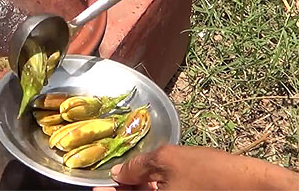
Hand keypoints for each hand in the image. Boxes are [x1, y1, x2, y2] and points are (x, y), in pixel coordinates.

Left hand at [107, 145, 297, 189]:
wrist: (253, 185)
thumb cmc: (211, 172)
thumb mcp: (169, 160)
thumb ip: (139, 165)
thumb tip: (118, 172)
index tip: (95, 186)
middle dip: (123, 188)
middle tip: (113, 175)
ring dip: (138, 187)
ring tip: (129, 173)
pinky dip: (154, 189)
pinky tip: (151, 177)